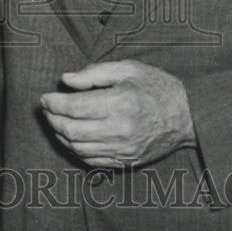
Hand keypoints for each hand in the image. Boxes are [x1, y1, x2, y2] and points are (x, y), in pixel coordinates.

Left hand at [40, 60, 195, 168]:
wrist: (187, 116)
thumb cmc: (156, 87)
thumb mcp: (128, 68)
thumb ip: (94, 72)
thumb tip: (65, 80)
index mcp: (120, 103)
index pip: (74, 108)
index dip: (53, 103)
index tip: (44, 98)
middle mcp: (120, 130)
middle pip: (72, 130)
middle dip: (52, 119)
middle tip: (46, 109)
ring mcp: (123, 149)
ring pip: (78, 148)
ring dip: (61, 135)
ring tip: (56, 121)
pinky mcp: (126, 162)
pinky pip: (92, 161)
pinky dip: (75, 150)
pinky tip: (72, 137)